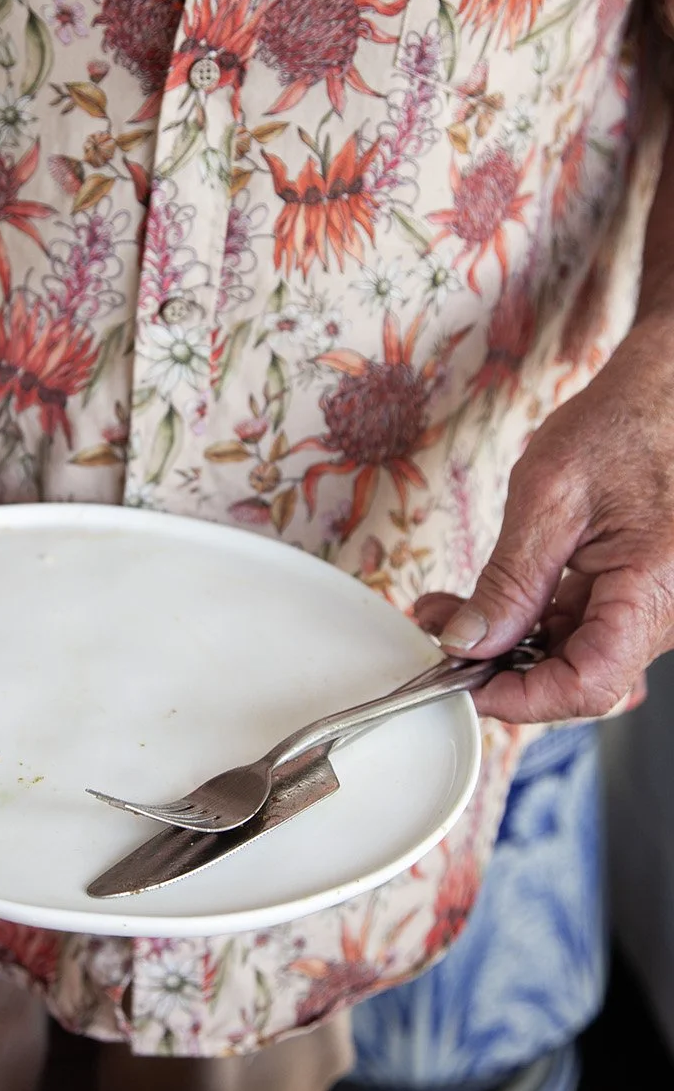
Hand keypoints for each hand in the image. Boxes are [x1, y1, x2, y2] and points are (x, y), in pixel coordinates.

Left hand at [415, 319, 673, 723]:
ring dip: (507, 641)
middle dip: (500, 666)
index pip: (588, 684)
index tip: (461, 681)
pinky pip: (580, 624)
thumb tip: (469, 642)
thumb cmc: (625, 425)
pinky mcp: (632, 591)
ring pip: (573, 653)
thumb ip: (510, 580)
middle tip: (439, 639)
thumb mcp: (550, 498)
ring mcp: (649, 604)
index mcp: (653, 592)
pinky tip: (482, 600)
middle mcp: (663, 611)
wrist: (666, 393)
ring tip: (445, 612)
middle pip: (578, 676)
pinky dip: (528, 618)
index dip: (520, 697)